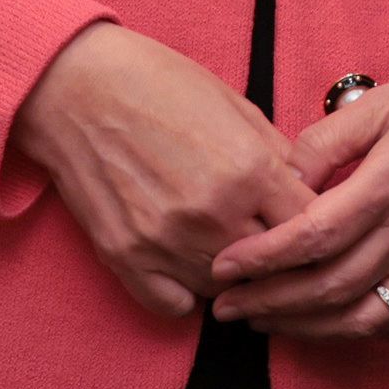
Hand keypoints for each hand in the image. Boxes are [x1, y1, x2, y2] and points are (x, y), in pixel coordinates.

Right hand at [15, 21, 314, 323]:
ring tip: (222, 240)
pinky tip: (185, 259)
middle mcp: (213, 213)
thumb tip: (303, 188)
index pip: (310, 224)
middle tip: (262, 229)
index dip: (313, 220)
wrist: (75, 85)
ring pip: (226, 288)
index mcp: (249, 169)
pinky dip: (186, 291)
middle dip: (275, 246)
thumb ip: (275, 152)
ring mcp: (167, 242)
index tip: (300, 215)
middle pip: (272, 262)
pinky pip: (175, 306)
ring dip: (231, 270)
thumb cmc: (156, 81)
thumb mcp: (233, 102)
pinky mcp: (126, 258)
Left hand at [208, 59, 388, 340]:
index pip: (315, 236)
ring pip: (360, 316)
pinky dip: (355, 333)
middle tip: (225, 303)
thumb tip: (280, 177)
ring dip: (303, 327)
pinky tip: (323, 326)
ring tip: (262, 320)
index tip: (225, 265)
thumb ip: (328, 141)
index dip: (263, 258)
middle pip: (329, 286)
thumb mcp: (387, 100)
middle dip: (268, 302)